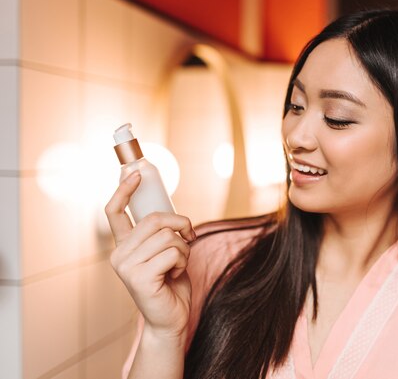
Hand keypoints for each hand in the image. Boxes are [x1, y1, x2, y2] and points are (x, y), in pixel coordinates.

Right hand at [105, 171, 195, 339]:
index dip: (124, 190)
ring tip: (178, 264)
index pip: (113, 212)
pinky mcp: (140, 278)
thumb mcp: (165, 252)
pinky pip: (173, 252)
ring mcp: (126, 267)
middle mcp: (119, 255)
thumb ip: (161, 233)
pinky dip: (183, 260)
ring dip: (184, 248)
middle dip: (180, 224)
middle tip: (189, 237)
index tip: (136, 174)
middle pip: (154, 219)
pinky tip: (175, 274)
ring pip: (167, 236)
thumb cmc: (171, 284)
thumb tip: (173, 214)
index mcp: (123, 246)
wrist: (171, 319)